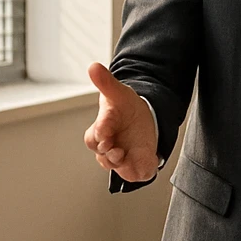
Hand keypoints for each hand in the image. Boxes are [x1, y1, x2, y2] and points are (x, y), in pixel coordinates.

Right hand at [84, 62, 158, 181]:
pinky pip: (135, 174)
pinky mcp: (135, 164)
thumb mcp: (118, 93)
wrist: (142, 118)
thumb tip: (93, 66)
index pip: (94, 136)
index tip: (104, 131)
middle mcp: (108, 146)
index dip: (99, 133)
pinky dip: (139, 173)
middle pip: (102, 155)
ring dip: (119, 164)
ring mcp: (121, 157)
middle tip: (113, 147)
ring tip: (123, 155)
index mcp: (101, 129)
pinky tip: (147, 167)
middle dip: (107, 153)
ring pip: (115, 167)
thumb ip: (106, 82)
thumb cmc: (124, 107)